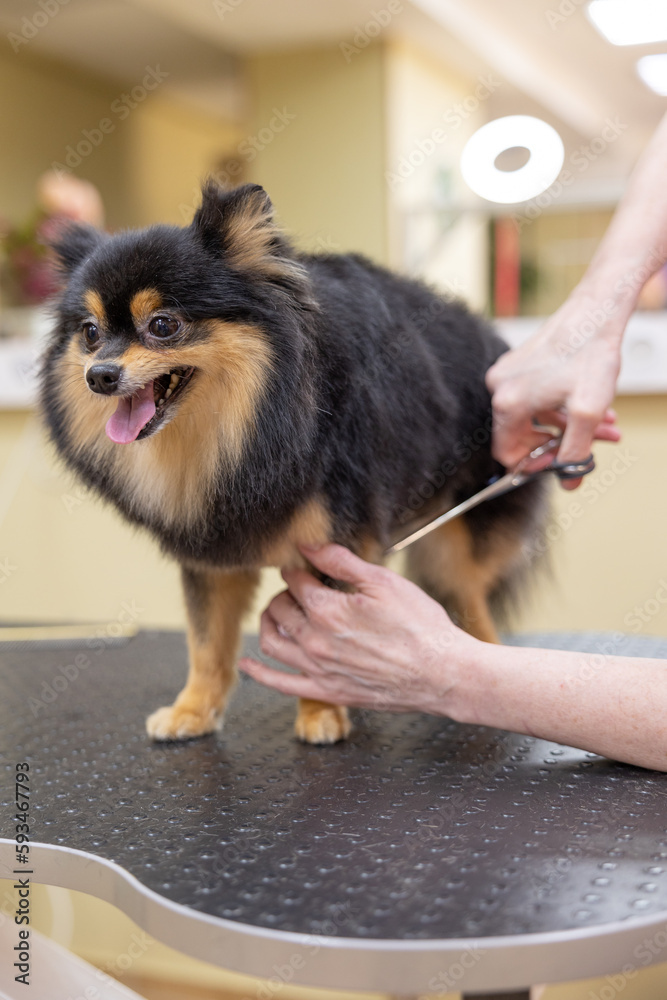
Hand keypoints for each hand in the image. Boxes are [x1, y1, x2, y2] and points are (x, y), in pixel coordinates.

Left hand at [238, 544, 473, 714]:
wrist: (442, 673)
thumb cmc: (420, 626)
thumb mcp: (384, 583)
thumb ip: (341, 562)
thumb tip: (309, 545)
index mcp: (328, 611)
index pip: (296, 581)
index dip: (299, 568)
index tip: (306, 565)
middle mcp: (315, 641)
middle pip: (279, 609)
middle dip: (284, 592)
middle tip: (299, 587)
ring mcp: (318, 669)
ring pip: (272, 641)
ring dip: (267, 622)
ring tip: (276, 612)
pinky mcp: (327, 691)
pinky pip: (280, 684)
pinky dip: (259, 672)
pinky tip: (249, 663)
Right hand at [486, 298, 623, 488]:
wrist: (596, 310)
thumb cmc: (589, 353)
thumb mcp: (586, 413)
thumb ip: (575, 452)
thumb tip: (568, 480)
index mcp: (508, 403)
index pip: (506, 452)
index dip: (533, 464)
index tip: (559, 465)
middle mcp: (500, 387)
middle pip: (523, 433)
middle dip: (560, 442)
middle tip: (592, 446)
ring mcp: (508, 373)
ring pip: (535, 415)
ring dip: (568, 425)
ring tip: (603, 426)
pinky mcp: (520, 363)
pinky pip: (536, 396)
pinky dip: (562, 406)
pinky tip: (591, 407)